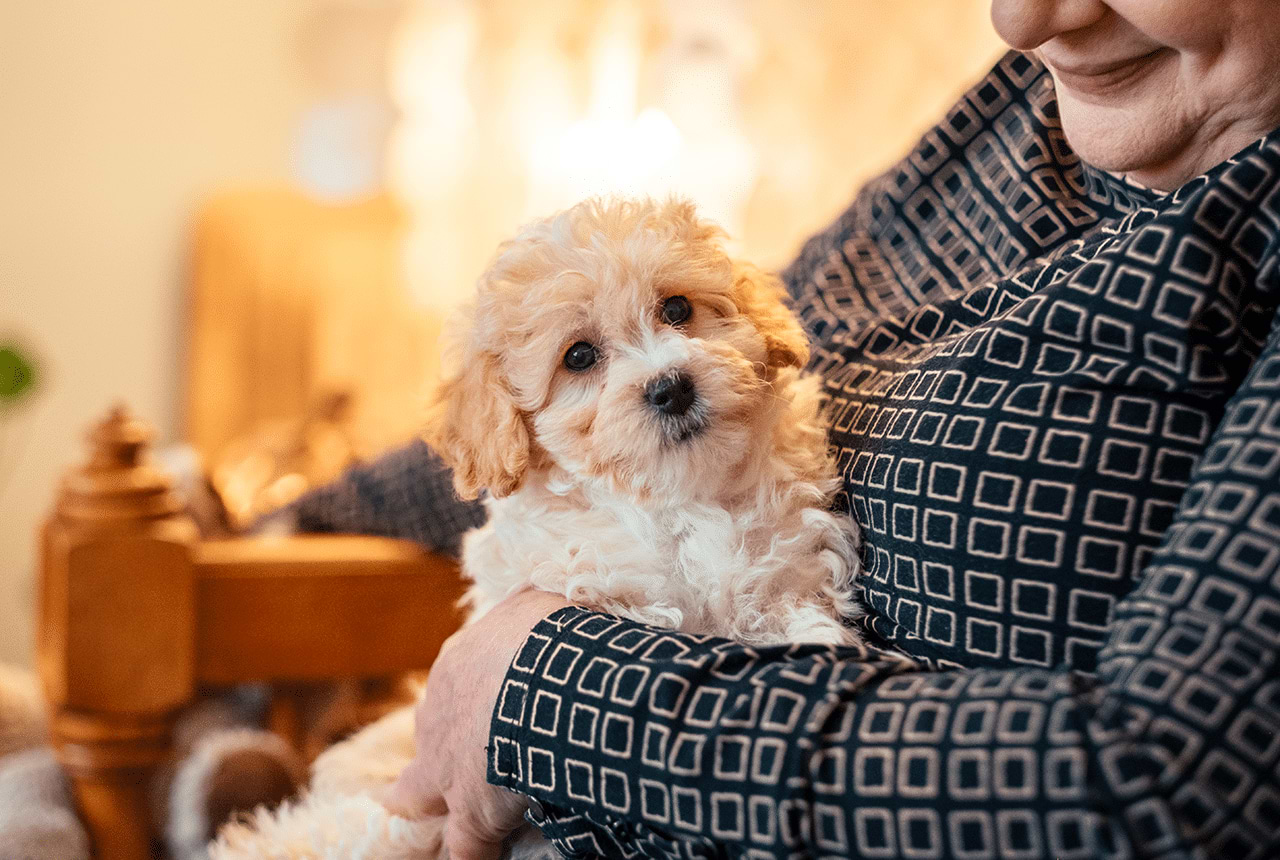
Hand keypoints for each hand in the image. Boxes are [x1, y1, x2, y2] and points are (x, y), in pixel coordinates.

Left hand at [383, 589, 571, 859]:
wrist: (544, 681)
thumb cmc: (544, 637)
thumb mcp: (534, 603)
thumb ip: (525, 602)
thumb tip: (529, 591)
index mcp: (456, 667)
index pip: (455, 686)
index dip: (472, 700)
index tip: (489, 706)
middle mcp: (438, 718)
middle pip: (430, 738)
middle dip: (443, 751)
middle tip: (464, 761)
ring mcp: (446, 771)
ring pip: (420, 796)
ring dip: (431, 806)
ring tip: (444, 819)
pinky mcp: (469, 813)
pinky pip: (466, 849)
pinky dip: (472, 856)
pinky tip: (478, 859)